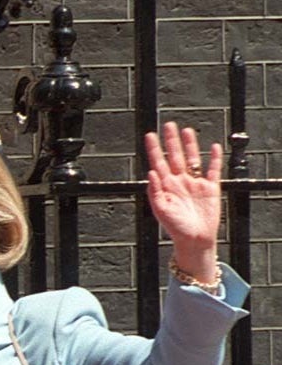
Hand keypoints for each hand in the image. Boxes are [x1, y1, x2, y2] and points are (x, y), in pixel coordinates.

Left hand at [145, 122, 221, 280]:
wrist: (195, 239)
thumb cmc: (175, 228)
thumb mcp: (161, 210)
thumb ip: (154, 191)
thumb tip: (150, 173)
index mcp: (165, 186)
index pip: (158, 162)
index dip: (154, 149)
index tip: (150, 135)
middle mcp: (179, 182)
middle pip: (175, 156)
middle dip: (171, 141)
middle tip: (168, 125)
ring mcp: (195, 184)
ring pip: (192, 159)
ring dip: (190, 145)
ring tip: (187, 131)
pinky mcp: (211, 188)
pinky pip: (213, 170)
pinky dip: (214, 158)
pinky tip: (213, 147)